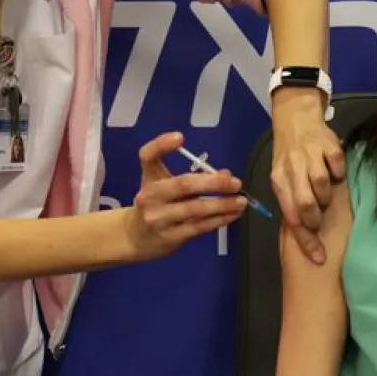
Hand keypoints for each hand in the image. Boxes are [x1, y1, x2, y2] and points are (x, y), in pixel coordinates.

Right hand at [128, 132, 245, 259]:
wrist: (136, 238)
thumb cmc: (157, 205)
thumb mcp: (167, 187)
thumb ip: (194, 177)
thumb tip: (226, 175)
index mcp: (149, 178)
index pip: (148, 157)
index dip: (161, 145)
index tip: (180, 138)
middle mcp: (150, 196)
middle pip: (183, 185)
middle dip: (213, 183)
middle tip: (235, 183)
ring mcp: (159, 218)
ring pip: (195, 209)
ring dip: (222, 205)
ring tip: (241, 201)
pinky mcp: (169, 237)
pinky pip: (199, 227)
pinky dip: (219, 220)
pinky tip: (233, 215)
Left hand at [270, 90, 345, 264]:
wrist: (294, 117)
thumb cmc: (289, 155)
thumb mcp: (282, 177)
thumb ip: (291, 200)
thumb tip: (302, 232)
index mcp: (279, 180)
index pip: (290, 216)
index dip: (305, 240)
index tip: (318, 258)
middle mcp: (292, 168)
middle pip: (304, 203)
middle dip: (315, 219)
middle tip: (320, 221)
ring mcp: (310, 155)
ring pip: (320, 184)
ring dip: (326, 196)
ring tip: (326, 195)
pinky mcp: (328, 144)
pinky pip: (337, 165)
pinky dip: (339, 173)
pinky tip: (336, 173)